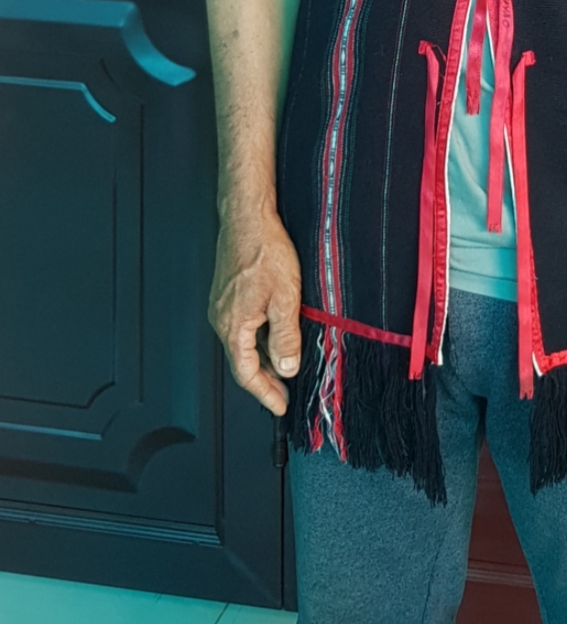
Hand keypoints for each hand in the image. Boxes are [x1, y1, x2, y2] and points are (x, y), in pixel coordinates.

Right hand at [208, 205, 301, 415]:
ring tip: (287, 367)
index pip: (246, 374)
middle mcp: (222, 319)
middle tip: (285, 394)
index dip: (265, 393)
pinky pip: (244, 326)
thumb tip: (286, 367)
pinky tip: (277, 335)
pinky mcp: (228, 294)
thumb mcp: (285, 297)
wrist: (248, 216)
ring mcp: (223, 306)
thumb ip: (286, 336)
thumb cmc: (264, 250)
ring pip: (244, 343)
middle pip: (243, 362)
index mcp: (233, 326)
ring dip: (264, 358)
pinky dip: (260, 339)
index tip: (281, 406)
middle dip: (265, 380)